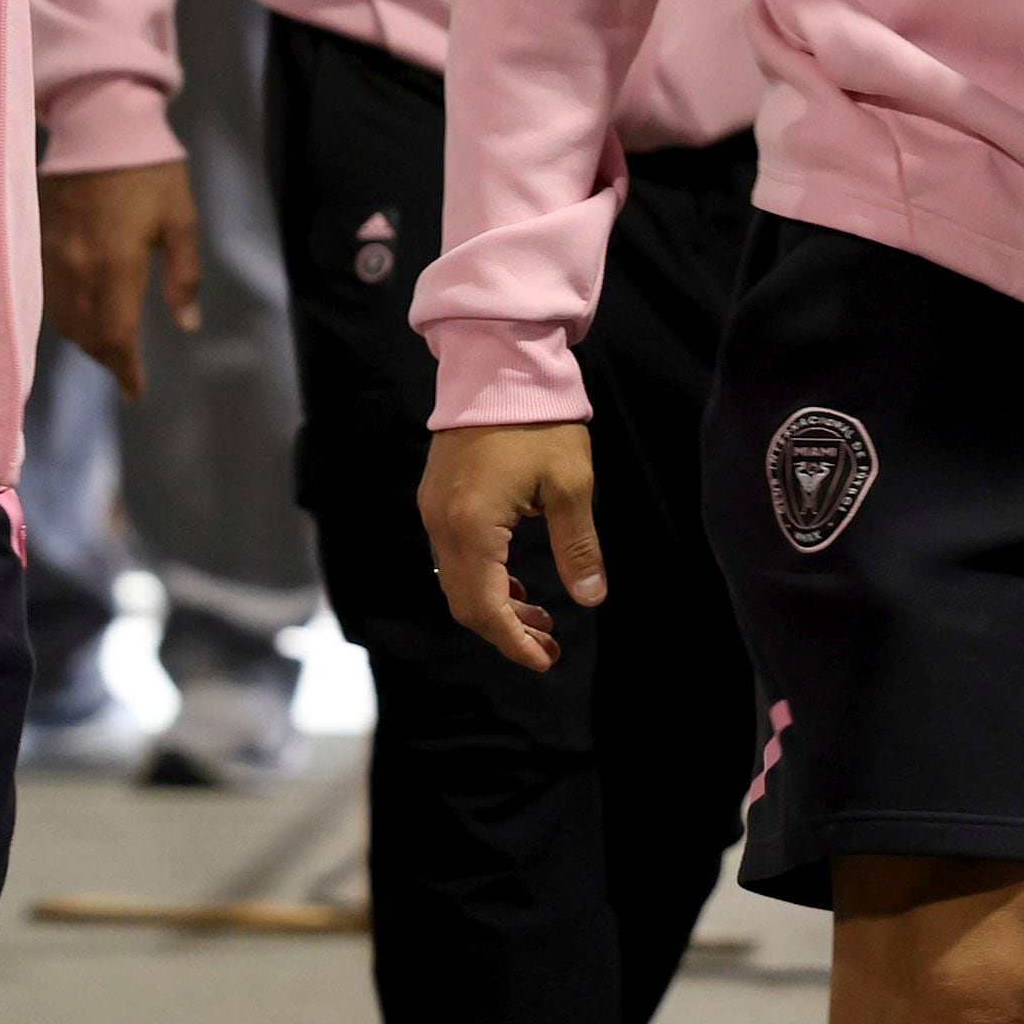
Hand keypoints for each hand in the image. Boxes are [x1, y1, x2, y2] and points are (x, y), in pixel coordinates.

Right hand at [38, 160, 200, 398]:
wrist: (99, 123)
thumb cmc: (150, 171)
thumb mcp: (180, 221)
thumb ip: (183, 277)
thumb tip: (187, 324)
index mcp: (115, 271)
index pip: (115, 339)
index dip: (125, 370)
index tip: (136, 389)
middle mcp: (77, 272)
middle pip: (85, 335)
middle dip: (106, 357)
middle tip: (124, 366)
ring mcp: (52, 257)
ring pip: (62, 317)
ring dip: (84, 337)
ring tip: (105, 342)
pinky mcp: (38, 240)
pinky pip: (47, 292)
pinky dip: (64, 311)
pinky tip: (79, 307)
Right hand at [419, 423, 601, 671]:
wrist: (495, 363)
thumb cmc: (538, 422)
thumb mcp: (570, 485)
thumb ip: (578, 547)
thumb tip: (590, 599)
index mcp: (473, 526)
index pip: (486, 606)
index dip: (514, 642)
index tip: (545, 659)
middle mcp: (442, 524)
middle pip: (463, 602)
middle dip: (505, 630)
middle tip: (548, 643)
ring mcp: (433, 509)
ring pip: (455, 580)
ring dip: (494, 605)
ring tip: (539, 614)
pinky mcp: (436, 496)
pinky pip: (452, 555)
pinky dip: (481, 578)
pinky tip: (514, 579)